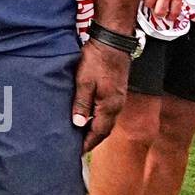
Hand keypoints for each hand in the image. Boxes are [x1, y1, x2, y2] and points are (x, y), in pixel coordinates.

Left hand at [71, 36, 130, 151]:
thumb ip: (81, 104)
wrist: (112, 42)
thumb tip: (78, 124)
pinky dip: (97, 118)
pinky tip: (87, 116)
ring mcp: (118, 98)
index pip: (98, 132)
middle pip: (104, 129)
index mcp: (109, 106)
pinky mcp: (116, 91)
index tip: (76, 152)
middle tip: (76, 147)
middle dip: (91, 139)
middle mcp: (116, 106)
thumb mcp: (84, 82)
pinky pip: (107, 111)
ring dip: (94, 129)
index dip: (87, 143)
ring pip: (105, 120)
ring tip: (79, 134)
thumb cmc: (96, 60)